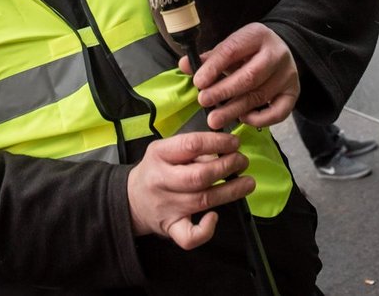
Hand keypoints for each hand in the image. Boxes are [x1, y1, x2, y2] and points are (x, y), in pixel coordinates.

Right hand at [127, 132, 253, 248]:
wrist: (130, 200)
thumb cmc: (155, 171)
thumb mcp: (166, 149)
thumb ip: (192, 149)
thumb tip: (223, 151)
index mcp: (159, 155)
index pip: (192, 145)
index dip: (218, 143)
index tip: (234, 143)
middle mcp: (161, 180)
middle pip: (199, 176)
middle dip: (227, 167)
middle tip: (241, 162)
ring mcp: (167, 206)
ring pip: (202, 201)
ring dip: (231, 192)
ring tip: (247, 183)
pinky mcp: (171, 227)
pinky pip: (189, 236)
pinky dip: (206, 230)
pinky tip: (214, 217)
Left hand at [180, 22, 298, 129]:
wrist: (279, 50)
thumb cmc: (249, 51)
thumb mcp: (231, 47)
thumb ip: (210, 58)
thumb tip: (184, 66)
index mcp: (257, 35)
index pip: (233, 51)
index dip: (214, 68)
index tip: (198, 82)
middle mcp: (277, 54)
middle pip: (250, 76)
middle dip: (224, 91)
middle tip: (203, 102)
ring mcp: (288, 74)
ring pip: (261, 95)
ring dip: (235, 109)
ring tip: (215, 119)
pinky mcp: (293, 93)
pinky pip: (279, 112)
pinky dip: (261, 119)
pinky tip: (243, 118)